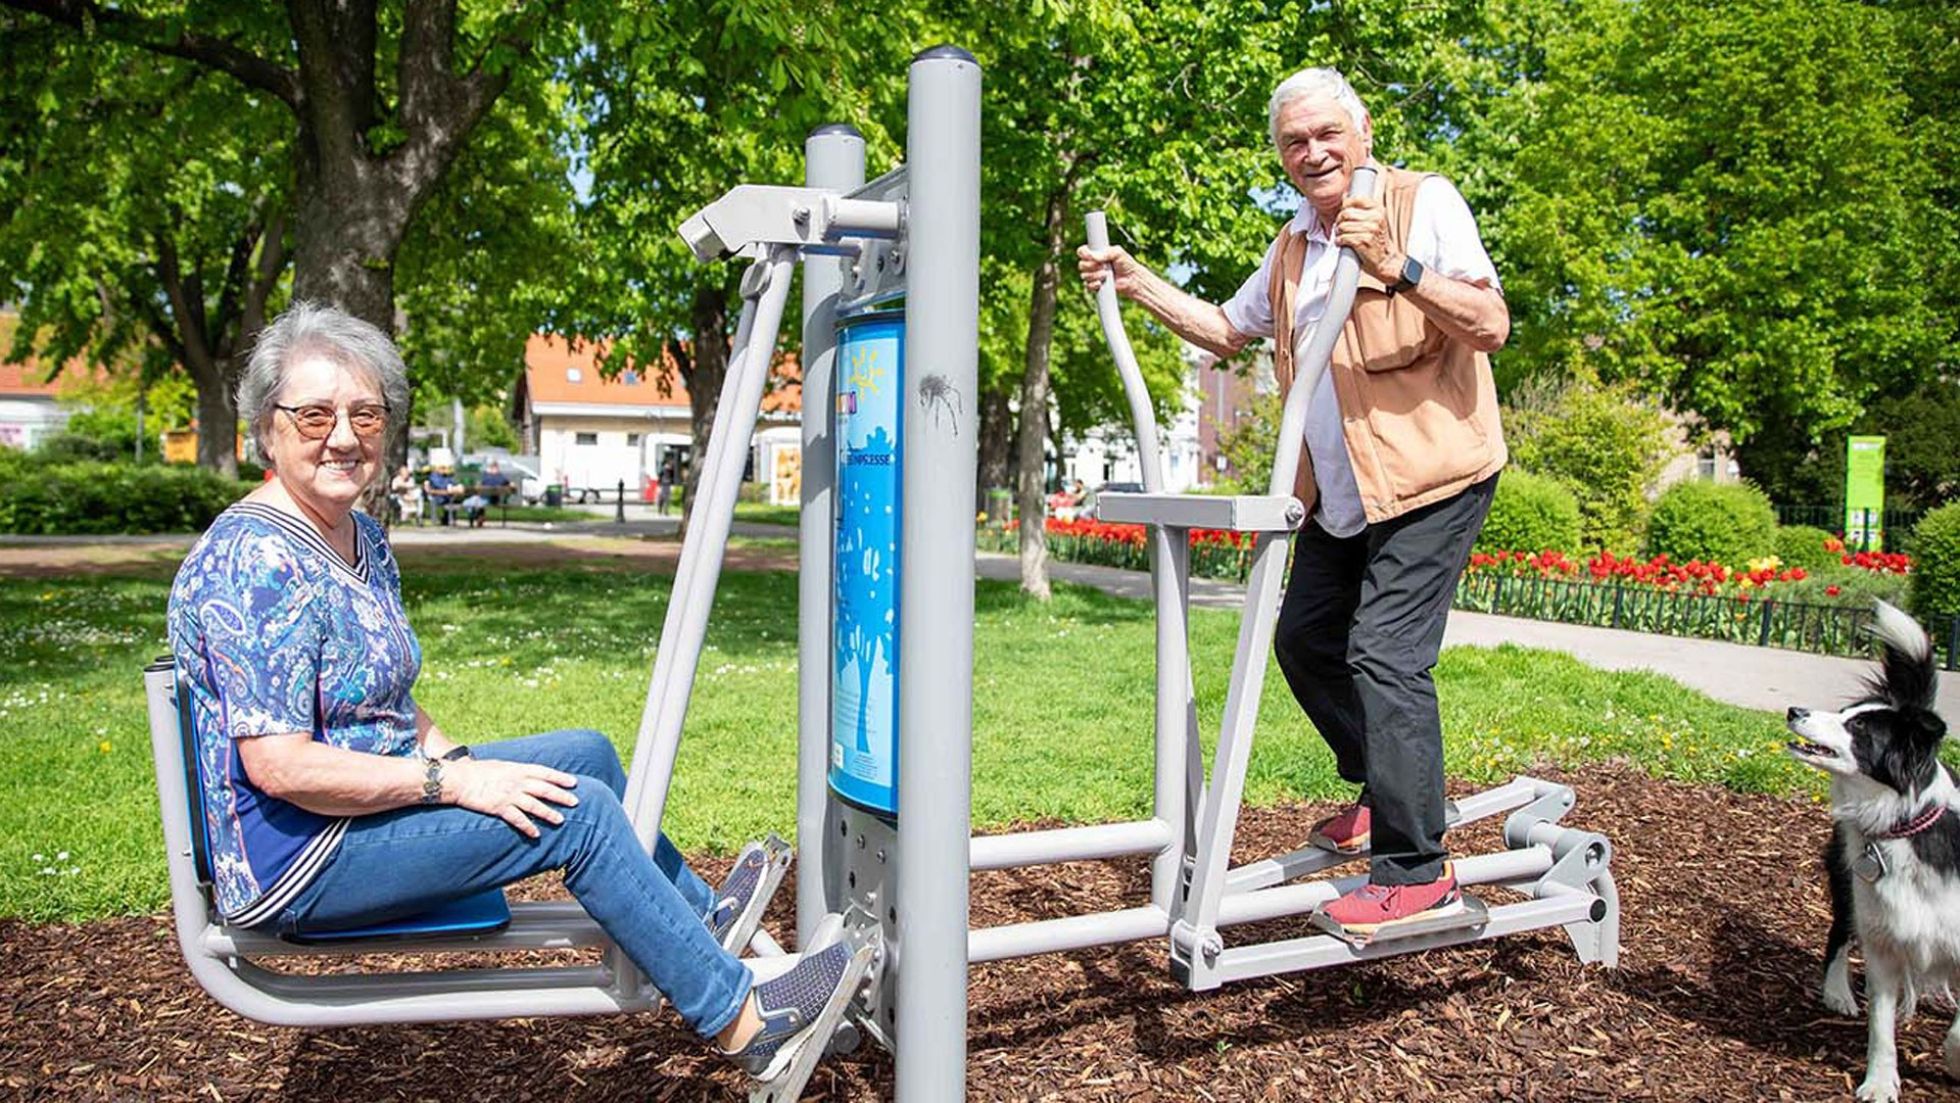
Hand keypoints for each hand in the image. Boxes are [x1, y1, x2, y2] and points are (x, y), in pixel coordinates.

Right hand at [443, 758, 578, 837]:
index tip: (574, 782)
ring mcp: (509, 795)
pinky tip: (536, 834)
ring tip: (561, 820)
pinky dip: (528, 827)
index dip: (560, 778)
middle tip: (575, 802)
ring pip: (534, 805)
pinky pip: (517, 819)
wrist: (459, 779)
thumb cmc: (477, 771)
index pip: (544, 772)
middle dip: (561, 795)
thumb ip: (515, 771)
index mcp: (517, 769)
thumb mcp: (501, 766)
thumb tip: (526, 774)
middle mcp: (516, 781)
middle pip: (544, 789)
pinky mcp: (499, 808)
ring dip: (549, 813)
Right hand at [1076, 244, 1143, 297]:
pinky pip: (1087, 286)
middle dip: (1091, 266)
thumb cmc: (1126, 264)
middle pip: (1081, 265)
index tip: (1090, 256)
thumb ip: (1106, 252)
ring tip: (1106, 275)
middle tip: (1103, 266)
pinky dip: (1093, 285)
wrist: (1132, 279)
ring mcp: (1093, 275)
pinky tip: (1101, 283)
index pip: (1082, 252)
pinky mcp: (1095, 285)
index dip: (1083, 254)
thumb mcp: (1118, 253)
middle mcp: (1093, 264)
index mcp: (1096, 253)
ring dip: (1094, 276)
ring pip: (1084, 276)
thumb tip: (1093, 256)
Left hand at [1334, 194, 1399, 283]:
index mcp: (1378, 210)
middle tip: (1340, 227)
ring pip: (1342, 226)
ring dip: (1338, 233)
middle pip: (1346, 213)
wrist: (1386, 260)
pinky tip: (1343, 243)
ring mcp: (1370, 230)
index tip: (1343, 213)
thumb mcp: (1375, 221)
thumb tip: (1344, 199)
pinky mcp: (1363, 241)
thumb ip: (1362, 211)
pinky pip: (1343, 237)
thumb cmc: (1377, 241)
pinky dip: (1339, 241)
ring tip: (1342, 236)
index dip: (1345, 206)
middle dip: (1339, 221)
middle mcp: (1375, 218)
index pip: (1356, 199)